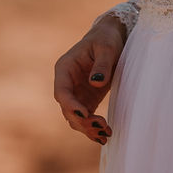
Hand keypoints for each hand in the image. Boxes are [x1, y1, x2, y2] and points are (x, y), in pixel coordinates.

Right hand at [53, 14, 126, 144]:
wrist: (111, 37)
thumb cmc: (107, 39)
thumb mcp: (107, 48)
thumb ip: (102, 65)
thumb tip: (95, 83)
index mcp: (65, 68)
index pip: (61, 91)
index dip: (70, 105)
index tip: (85, 114)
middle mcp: (67, 82)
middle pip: (66, 108)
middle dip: (81, 121)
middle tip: (102, 127)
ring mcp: (76, 92)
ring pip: (74, 116)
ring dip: (86, 127)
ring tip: (105, 134)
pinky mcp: (87, 98)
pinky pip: (85, 117)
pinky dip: (92, 127)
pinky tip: (105, 135)